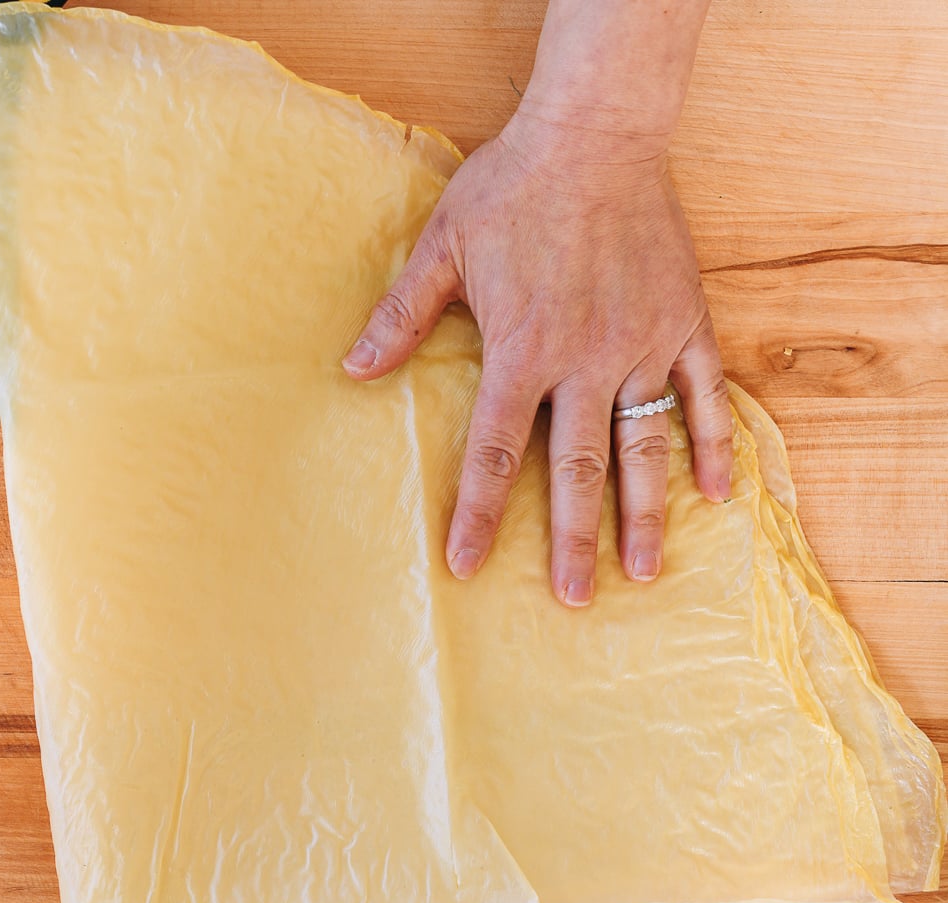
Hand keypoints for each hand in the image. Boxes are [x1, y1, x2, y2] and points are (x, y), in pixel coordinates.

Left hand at [343, 112, 732, 607]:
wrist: (594, 134)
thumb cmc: (510, 189)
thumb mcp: (441, 248)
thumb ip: (401, 315)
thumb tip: (352, 368)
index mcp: (522, 349)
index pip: (494, 451)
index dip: (476, 511)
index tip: (464, 565)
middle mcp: (586, 359)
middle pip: (577, 467)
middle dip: (571, 539)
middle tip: (575, 599)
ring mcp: (642, 343)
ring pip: (645, 443)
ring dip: (645, 510)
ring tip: (647, 570)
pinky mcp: (684, 320)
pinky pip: (704, 393)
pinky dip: (713, 441)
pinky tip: (719, 491)